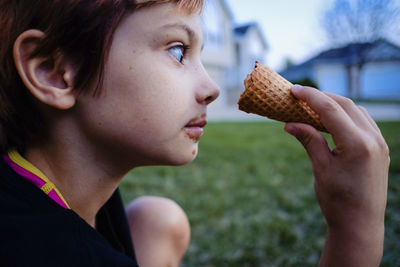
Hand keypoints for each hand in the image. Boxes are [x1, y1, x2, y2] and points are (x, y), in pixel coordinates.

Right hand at [284, 85, 389, 266]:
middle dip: (322, 97)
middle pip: (345, 105)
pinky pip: (364, 122)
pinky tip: (332, 121)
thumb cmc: (338, 201)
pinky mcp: (380, 149)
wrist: (361, 225)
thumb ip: (309, 140)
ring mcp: (380, 143)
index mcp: (357, 145)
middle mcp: (373, 139)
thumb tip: (290, 123)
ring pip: (357, 111)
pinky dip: (347, 116)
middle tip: (300, 96)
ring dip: (335, 105)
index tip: (294, 89)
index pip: (331, 110)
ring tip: (314, 107)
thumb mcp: (321, 169)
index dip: (311, 97)